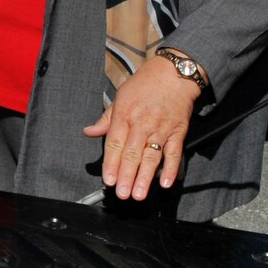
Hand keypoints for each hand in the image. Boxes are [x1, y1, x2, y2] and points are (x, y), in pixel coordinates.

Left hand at [83, 56, 201, 199]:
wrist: (173, 73)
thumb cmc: (145, 84)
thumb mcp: (120, 96)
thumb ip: (106, 119)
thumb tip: (89, 132)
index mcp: (125, 115)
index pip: (115, 144)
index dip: (111, 164)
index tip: (108, 180)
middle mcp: (142, 123)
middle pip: (132, 154)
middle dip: (126, 175)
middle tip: (122, 193)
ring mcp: (161, 128)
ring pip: (152, 157)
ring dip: (145, 177)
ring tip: (138, 193)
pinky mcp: (178, 132)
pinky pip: (174, 153)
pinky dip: (171, 169)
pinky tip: (165, 182)